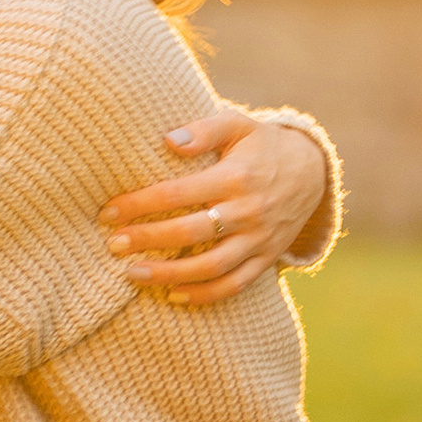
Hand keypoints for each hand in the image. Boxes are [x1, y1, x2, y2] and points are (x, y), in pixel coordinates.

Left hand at [97, 110, 329, 307]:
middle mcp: (248, 211)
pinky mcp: (266, 258)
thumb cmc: (261, 146)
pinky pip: (235, 284)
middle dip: (147, 240)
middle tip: (113, 244)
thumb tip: (168, 140)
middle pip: (190, 232)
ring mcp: (259, 238)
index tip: (108, 212)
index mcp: (236, 176)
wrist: (313, 172)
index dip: (139, 204)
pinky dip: (204, 295)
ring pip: (211, 266)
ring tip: (132, 274)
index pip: (178, 193)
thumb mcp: (238, 125)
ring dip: (169, 274)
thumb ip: (204, 130)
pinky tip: (173, 295)